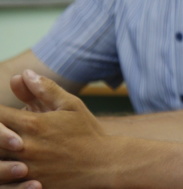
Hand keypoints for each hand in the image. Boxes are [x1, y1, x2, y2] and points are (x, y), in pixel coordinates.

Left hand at [0, 70, 110, 187]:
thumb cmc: (87, 132)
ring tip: (7, 146)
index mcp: (32, 124)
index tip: (2, 113)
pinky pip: (6, 179)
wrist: (103, 165)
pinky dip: (4, 170)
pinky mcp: (28, 186)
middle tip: (5, 127)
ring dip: (0, 150)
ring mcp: (24, 169)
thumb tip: (24, 73)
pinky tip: (11, 163)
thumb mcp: (71, 105)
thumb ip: (45, 89)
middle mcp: (23, 147)